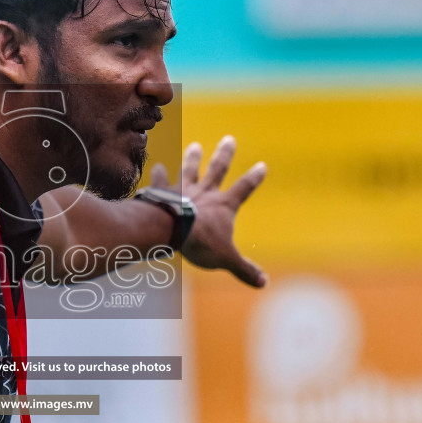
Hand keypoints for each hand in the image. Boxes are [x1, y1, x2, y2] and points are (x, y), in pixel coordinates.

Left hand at [151, 136, 266, 287]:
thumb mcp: (226, 258)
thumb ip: (244, 269)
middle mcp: (205, 193)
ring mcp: (183, 190)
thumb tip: (264, 283)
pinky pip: (161, 181)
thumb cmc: (200, 243)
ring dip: (192, 158)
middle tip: (229, 139)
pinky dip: (159, 174)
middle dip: (224, 154)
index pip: (244, 189)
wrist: (170, 231)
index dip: (253, 178)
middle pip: (217, 169)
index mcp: (223, 206)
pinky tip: (157, 165)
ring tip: (195, 146)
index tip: (262, 165)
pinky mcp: (163, 192)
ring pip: (189, 170)